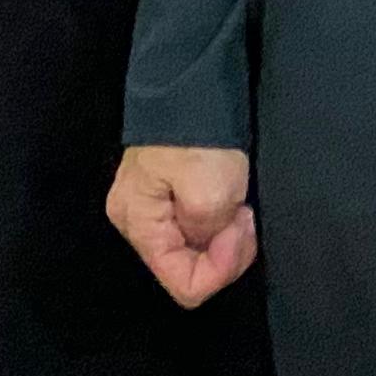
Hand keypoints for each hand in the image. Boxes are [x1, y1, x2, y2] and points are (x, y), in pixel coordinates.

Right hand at [110, 146, 258, 307]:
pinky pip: (194, 231)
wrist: (192, 91)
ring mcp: (148, 209)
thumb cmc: (196, 142)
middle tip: (240, 216)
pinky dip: (216, 224)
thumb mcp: (211, 195)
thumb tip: (207, 244)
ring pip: (193, 251)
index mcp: (137, 225)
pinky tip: (226, 200)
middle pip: (186, 269)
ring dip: (221, 237)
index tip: (235, 228)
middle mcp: (135, 222)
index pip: (184, 285)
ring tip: (235, 204)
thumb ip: (207, 238)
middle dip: (222, 252)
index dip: (219, 269)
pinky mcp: (164, 196)